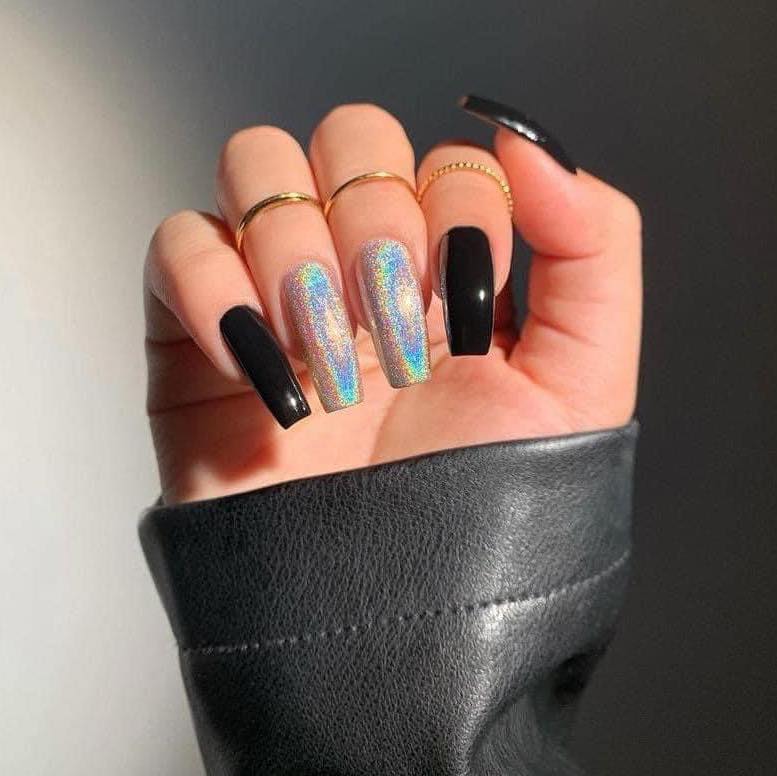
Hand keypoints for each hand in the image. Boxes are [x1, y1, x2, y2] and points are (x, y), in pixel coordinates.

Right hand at [144, 98, 640, 503]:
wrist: (386, 616)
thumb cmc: (480, 511)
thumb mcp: (579, 383)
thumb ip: (594, 249)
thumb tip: (531, 144)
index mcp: (447, 269)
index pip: (447, 158)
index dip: (461, 212)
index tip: (462, 312)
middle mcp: (361, 264)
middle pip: (349, 138)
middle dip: (378, 220)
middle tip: (394, 324)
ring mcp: (276, 288)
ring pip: (258, 167)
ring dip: (298, 248)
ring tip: (328, 351)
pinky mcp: (198, 330)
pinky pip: (176, 243)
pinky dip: (213, 286)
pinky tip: (261, 363)